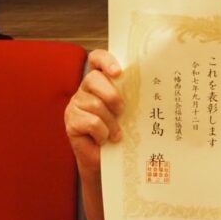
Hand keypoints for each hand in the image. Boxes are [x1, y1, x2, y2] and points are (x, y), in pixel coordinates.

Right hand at [64, 49, 124, 171]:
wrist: (105, 160)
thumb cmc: (118, 131)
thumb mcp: (126, 111)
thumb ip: (130, 96)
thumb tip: (150, 90)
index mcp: (100, 81)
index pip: (96, 59)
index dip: (106, 60)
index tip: (118, 72)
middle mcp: (85, 89)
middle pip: (93, 78)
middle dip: (111, 95)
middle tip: (122, 110)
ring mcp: (75, 104)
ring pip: (95, 104)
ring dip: (111, 122)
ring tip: (117, 134)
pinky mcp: (71, 121)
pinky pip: (91, 122)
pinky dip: (102, 133)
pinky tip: (104, 139)